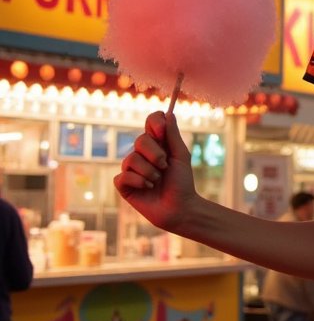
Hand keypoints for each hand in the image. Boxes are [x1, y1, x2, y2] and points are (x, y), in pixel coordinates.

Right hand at [113, 111, 197, 234]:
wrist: (179, 208)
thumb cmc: (182, 183)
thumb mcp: (181, 156)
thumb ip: (173, 136)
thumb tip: (169, 113)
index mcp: (158, 144)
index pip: (151, 122)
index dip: (155, 123)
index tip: (162, 133)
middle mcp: (143, 154)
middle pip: (140, 140)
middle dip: (155, 154)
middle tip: (165, 166)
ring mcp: (132, 169)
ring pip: (131, 159)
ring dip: (150, 172)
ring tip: (158, 181)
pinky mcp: (124, 185)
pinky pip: (124, 176)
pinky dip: (139, 182)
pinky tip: (148, 188)